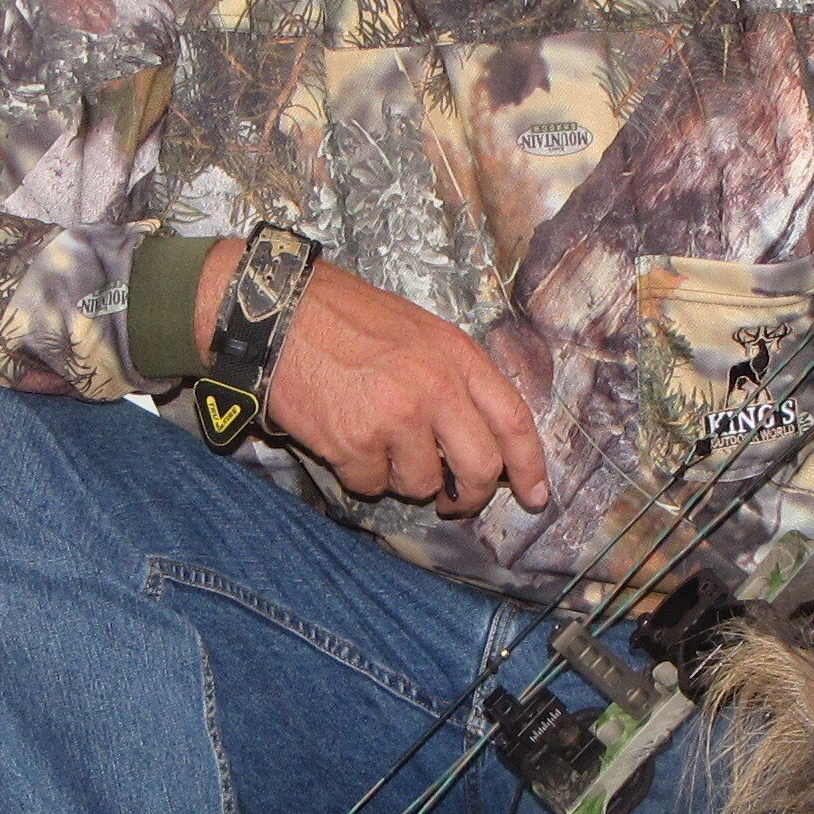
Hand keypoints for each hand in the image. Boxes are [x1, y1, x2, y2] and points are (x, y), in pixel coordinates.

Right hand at [197, 240, 549, 517]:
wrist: (278, 312)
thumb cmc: (346, 320)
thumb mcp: (418, 331)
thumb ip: (454, 379)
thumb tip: (479, 440)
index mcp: (457, 356)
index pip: (513, 421)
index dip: (529, 466)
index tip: (535, 496)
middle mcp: (435, 387)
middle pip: (480, 467)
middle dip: (469, 496)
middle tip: (453, 502)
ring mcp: (396, 416)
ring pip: (422, 484)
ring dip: (402, 479)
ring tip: (377, 445)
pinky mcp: (355, 441)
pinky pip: (371, 485)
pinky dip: (359, 475)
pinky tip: (344, 442)